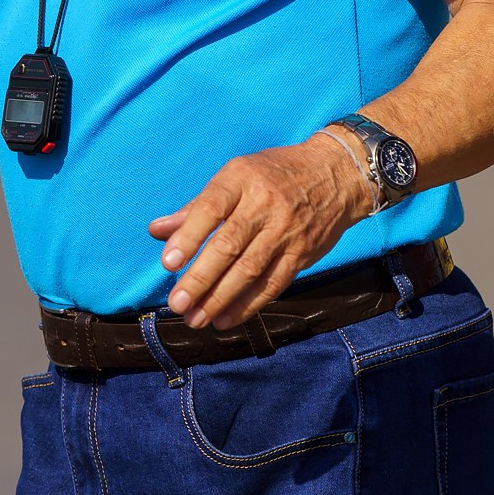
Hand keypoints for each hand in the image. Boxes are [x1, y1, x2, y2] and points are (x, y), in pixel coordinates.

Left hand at [149, 133, 370, 326]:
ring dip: (220, 298)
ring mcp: (287, 230)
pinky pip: (273, 284)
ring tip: (195, 319)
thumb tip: (156, 231)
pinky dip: (248, 305)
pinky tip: (225, 319)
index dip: (189, 237)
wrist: (337, 174)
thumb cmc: (273, 175)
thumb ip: (195, 208)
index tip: (168, 264)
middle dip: (200, 278)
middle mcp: (265, 204)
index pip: (211, 208)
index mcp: (242, 178)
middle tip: (177, 303)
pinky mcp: (302, 253)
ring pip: (250, 270)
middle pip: (229, 245)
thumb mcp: (235, 176)